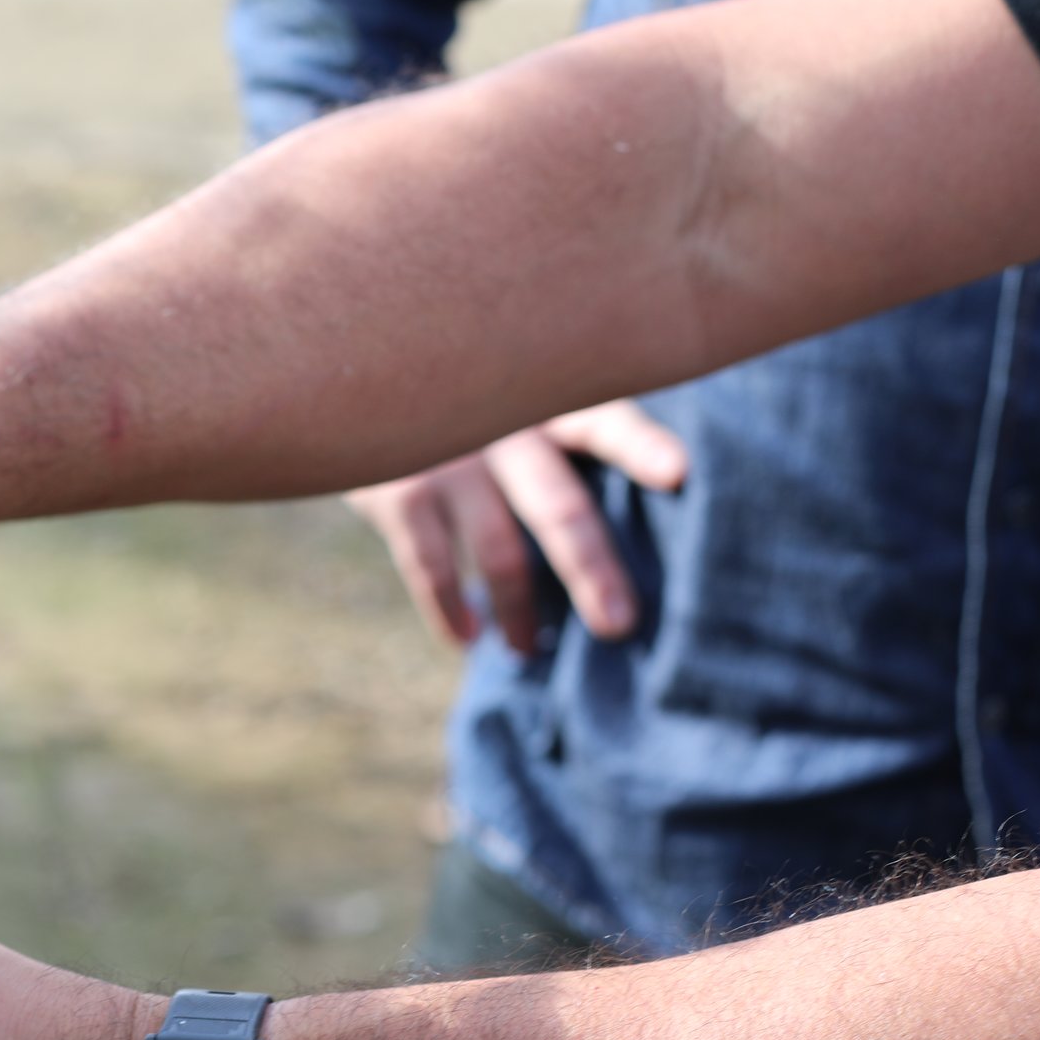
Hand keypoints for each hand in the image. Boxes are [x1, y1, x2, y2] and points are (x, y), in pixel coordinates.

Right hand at [344, 400, 686, 651]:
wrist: (360, 389)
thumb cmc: (465, 407)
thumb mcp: (515, 402)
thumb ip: (560, 448)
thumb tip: (614, 548)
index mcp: (548, 406)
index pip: (603, 424)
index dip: (641, 447)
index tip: (679, 475)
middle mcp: (504, 427)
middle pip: (558, 506)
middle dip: (591, 571)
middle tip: (618, 626)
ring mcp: (449, 459)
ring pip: (499, 550)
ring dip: (518, 610)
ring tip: (527, 650)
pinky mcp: (399, 492)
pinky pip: (430, 566)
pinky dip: (448, 609)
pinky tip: (467, 638)